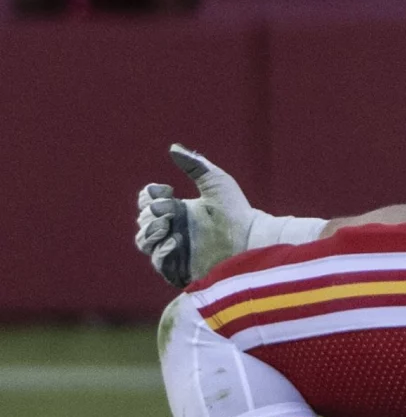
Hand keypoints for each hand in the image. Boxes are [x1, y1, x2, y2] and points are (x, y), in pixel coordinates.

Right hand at [134, 145, 257, 286]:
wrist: (252, 238)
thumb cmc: (237, 210)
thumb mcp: (216, 182)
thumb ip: (196, 165)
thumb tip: (174, 148)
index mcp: (179, 210)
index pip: (148, 202)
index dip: (150, 195)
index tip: (167, 190)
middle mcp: (173, 229)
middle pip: (142, 220)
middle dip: (150, 213)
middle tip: (169, 210)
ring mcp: (175, 250)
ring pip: (143, 241)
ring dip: (149, 231)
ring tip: (166, 225)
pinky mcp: (180, 268)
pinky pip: (158, 262)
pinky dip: (162, 251)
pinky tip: (176, 241)